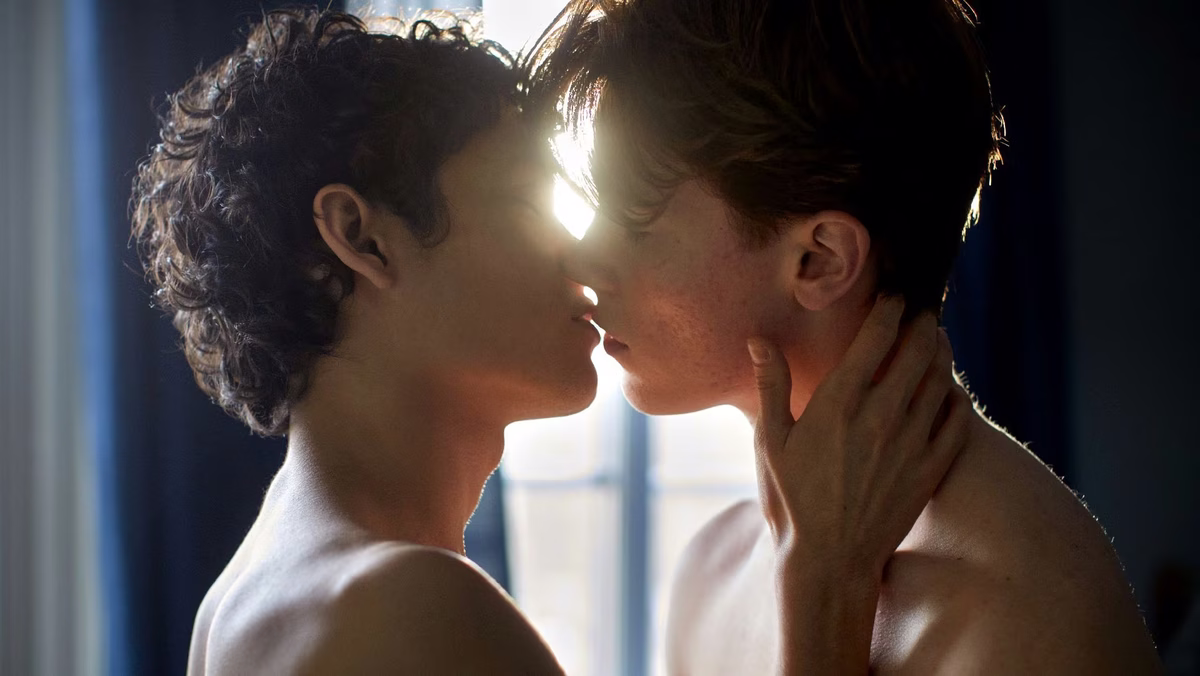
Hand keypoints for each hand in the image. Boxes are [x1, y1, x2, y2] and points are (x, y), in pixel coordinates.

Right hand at [747, 295, 971, 580]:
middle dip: (922, 322)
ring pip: (941, 380)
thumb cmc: (791, 501)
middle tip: (922, 309)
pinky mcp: (930, 470)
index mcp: (838, 404)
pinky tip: (950, 390)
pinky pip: (957, 421)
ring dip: (941, 352)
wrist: (829, 562)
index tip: (894, 294)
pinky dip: (957, 397)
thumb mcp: (770, 442)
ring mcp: (910, 444)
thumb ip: (771, 386)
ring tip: (937, 338)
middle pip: (917, 350)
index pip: (876, 338)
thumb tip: (759, 340)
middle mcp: (880, 418)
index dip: (890, 308)